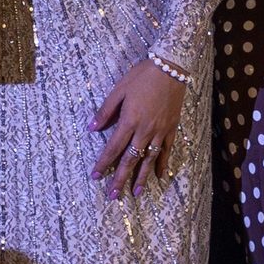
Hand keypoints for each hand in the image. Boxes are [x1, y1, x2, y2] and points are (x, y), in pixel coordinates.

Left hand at [91, 58, 185, 198]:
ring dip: (141, 177)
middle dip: (120, 178)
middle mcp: (145, 130)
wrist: (171, 68)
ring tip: (135, 192)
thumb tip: (92, 128)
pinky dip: (162, 165)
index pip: (113, 148)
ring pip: (148, 159)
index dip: (104, 163)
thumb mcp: (119, 90)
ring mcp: (160, 131)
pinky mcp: (172, 129)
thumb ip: (106, 111)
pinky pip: (166, 151)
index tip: (96, 176)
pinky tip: (159, 176)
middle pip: (130, 159)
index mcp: (129, 121)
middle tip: (113, 195)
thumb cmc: (142, 76)